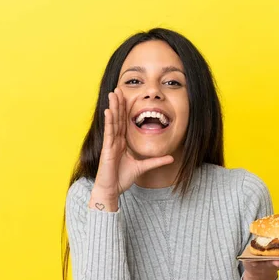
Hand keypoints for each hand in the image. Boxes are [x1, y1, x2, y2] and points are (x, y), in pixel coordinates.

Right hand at [91, 88, 174, 210]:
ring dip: (113, 107)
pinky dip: (109, 122)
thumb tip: (171, 158)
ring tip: (113, 94)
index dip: (125, 110)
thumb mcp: (143, 168)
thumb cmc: (122, 179)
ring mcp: (110, 144)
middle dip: (118, 104)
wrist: (112, 190)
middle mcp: (115, 141)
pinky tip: (109, 111)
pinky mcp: (107, 150)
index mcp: (121, 143)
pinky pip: (109, 133)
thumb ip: (156, 162)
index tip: (127, 97)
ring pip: (112, 122)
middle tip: (118, 89)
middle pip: (117, 118)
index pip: (124, 122)